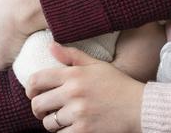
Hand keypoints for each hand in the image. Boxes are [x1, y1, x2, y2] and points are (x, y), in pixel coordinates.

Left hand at [27, 44, 143, 132]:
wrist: (139, 107)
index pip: (37, 80)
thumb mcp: (97, 65)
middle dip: (39, 109)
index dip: (30, 89)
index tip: (34, 93)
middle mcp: (73, 92)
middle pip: (37, 104)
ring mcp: (78, 113)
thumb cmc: (118, 84)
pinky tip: (73, 127)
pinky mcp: (83, 131)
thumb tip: (51, 45)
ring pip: (48, 123)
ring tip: (64, 119)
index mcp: (74, 74)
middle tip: (46, 110)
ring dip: (53, 123)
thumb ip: (72, 56)